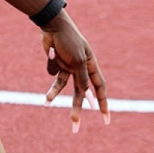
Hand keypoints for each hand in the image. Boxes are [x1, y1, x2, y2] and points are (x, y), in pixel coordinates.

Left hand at [42, 14, 109, 132]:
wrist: (53, 26)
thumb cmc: (70, 40)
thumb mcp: (78, 61)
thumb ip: (81, 77)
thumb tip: (86, 94)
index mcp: (92, 66)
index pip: (99, 89)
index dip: (103, 104)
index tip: (106, 119)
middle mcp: (81, 69)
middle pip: (80, 93)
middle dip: (77, 108)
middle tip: (75, 126)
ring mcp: (68, 68)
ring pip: (63, 87)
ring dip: (54, 93)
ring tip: (47, 102)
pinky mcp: (57, 65)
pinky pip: (53, 73)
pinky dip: (51, 64)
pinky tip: (52, 52)